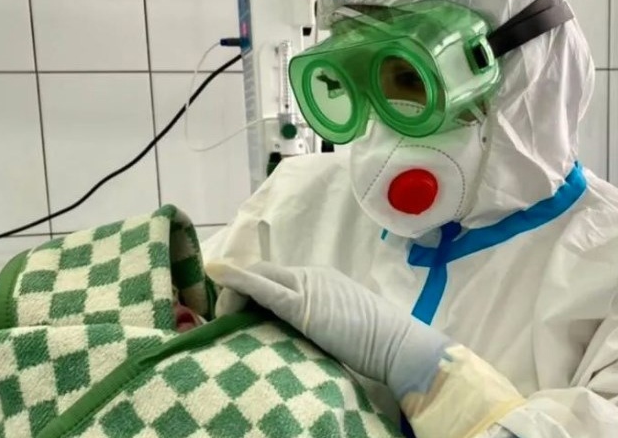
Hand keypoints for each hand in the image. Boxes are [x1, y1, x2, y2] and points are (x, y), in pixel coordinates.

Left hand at [205, 261, 452, 399]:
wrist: (397, 344)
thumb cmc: (377, 341)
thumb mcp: (342, 325)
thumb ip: (319, 321)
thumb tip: (298, 335)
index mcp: (321, 280)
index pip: (277, 278)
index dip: (253, 291)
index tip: (241, 314)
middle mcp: (312, 276)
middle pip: (264, 273)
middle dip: (238, 291)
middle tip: (224, 317)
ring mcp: (308, 286)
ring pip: (258, 277)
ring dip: (234, 293)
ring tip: (223, 318)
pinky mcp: (302, 304)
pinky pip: (262, 288)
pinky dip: (238, 281)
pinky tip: (220, 279)